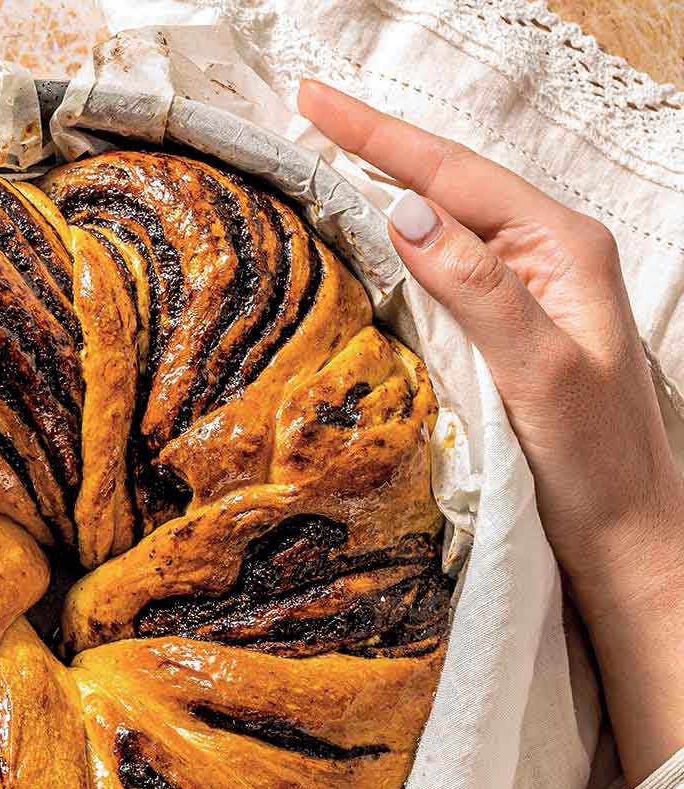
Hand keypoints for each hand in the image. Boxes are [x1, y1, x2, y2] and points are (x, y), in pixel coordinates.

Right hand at [301, 80, 683, 784]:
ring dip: (386, 196)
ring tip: (326, 168)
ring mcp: (531, 300)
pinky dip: (401, 255)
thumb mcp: (539, 373)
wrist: (630, 541)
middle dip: (378, 149)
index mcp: (562, 250)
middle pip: (450, 188)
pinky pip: (447, 279)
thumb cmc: (597, 468)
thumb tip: (405, 213)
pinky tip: (371, 254)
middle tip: (307, 115)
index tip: (314, 99)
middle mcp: (548, 263)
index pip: (455, 174)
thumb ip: (477, 290)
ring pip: (447, 231)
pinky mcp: (512, 341)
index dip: (379, 135)